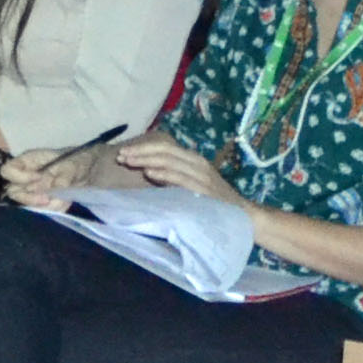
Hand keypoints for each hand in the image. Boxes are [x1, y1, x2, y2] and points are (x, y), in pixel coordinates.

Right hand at [0, 142, 92, 208]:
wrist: (90, 171)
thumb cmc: (77, 160)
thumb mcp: (72, 164)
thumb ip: (62, 175)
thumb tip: (54, 188)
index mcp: (27, 162)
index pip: (8, 171)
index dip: (20, 177)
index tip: (38, 178)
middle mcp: (26, 178)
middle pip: (13, 192)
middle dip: (30, 198)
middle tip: (47, 199)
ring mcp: (34, 192)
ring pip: (28, 205)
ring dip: (46, 205)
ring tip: (64, 199)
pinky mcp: (44, 203)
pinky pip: (43, 211)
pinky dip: (55, 208)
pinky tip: (66, 201)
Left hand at [106, 131, 235, 204]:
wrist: (243, 215)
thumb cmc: (212, 201)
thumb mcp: (191, 183)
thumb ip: (172, 175)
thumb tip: (146, 169)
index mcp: (193, 159)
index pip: (164, 147)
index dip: (142, 148)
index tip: (123, 153)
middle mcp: (197, 163)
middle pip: (164, 150)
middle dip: (140, 152)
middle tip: (120, 156)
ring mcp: (202, 175)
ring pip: (169, 161)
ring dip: (146, 160)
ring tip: (128, 162)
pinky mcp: (204, 190)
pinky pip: (181, 179)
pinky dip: (163, 175)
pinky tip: (149, 174)